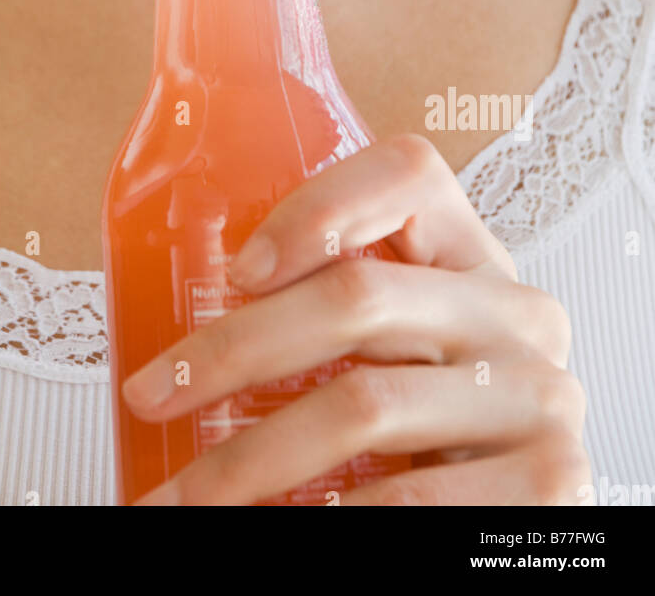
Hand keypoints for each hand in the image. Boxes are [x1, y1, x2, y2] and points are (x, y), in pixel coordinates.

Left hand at [122, 134, 590, 505]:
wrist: (508, 527)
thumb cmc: (425, 430)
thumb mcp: (393, 356)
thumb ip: (327, 318)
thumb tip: (175, 346)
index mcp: (473, 259)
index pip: (408, 174)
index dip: (319, 205)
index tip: (235, 270)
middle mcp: (516, 313)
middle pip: (357, 294)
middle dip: (232, 350)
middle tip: (150, 396)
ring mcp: (540, 395)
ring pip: (363, 404)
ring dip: (248, 461)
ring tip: (182, 498)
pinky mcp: (551, 481)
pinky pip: (409, 499)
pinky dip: (325, 518)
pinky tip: (277, 525)